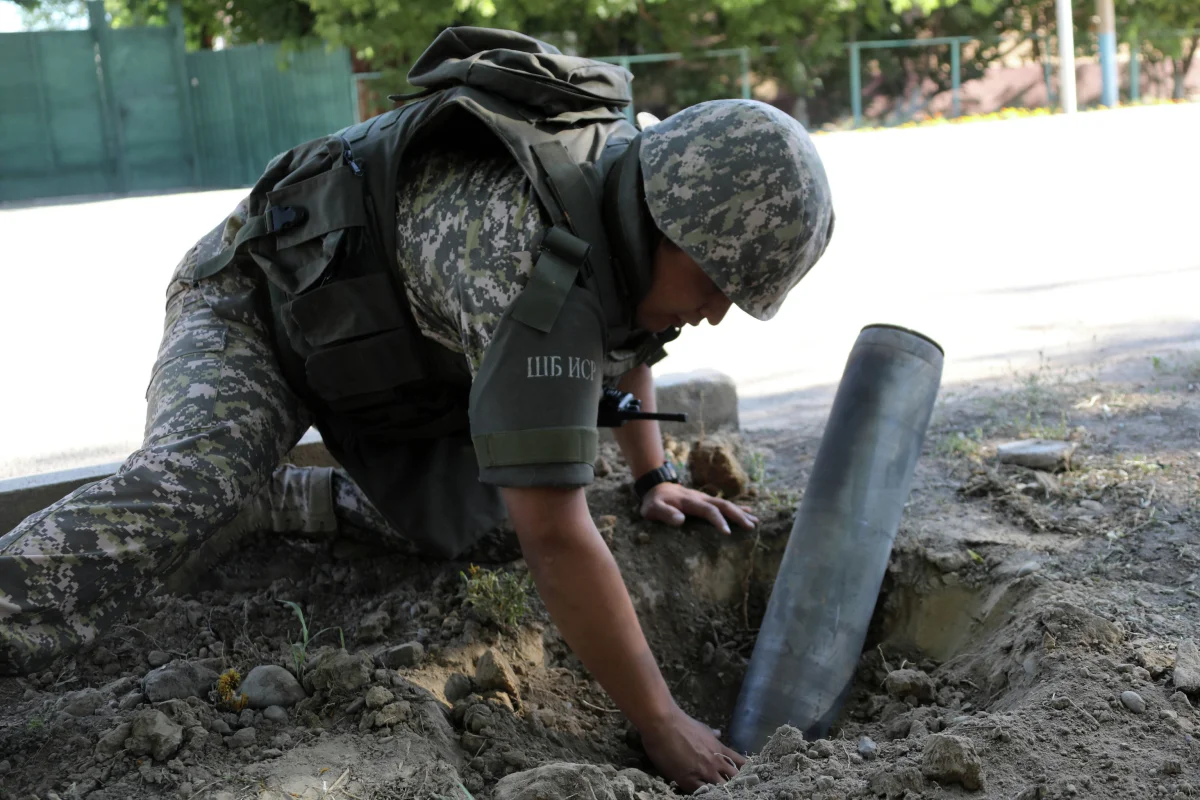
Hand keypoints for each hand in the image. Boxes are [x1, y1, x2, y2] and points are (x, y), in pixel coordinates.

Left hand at [639, 482, 756, 534]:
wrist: (656, 487)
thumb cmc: (654, 502)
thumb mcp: (653, 508)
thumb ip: (665, 514)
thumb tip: (681, 520)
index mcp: (690, 501)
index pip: (708, 510)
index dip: (718, 520)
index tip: (727, 533)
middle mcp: (701, 498)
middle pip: (723, 505)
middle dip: (738, 516)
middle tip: (751, 527)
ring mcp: (705, 499)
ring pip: (727, 504)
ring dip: (741, 513)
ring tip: (755, 522)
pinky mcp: (706, 502)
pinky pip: (724, 505)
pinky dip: (738, 509)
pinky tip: (749, 513)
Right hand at [640, 706, 746, 791]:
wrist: (663, 725)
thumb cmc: (682, 723)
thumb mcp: (702, 727)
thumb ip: (712, 734)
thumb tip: (719, 733)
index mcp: (719, 749)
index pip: (741, 763)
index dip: (744, 771)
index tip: (746, 775)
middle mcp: (715, 762)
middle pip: (734, 778)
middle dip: (735, 783)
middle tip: (733, 787)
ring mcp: (703, 772)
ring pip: (720, 788)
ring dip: (720, 790)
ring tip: (720, 792)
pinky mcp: (689, 780)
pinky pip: (702, 792)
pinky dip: (705, 794)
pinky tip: (706, 794)